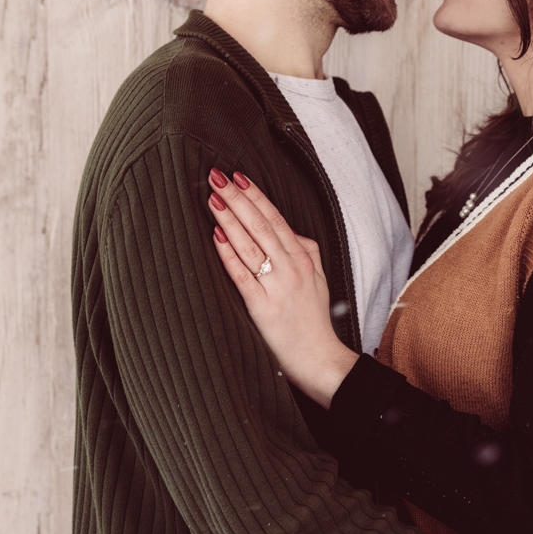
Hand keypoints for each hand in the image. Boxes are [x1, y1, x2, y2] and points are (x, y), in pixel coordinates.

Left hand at [206, 168, 358, 407]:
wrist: (319, 357)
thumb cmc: (314, 319)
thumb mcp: (319, 279)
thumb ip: (307, 250)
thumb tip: (288, 229)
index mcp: (303, 258)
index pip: (276, 219)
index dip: (256, 196)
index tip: (238, 176)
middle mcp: (291, 268)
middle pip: (261, 225)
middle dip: (238, 198)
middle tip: (216, 176)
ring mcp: (277, 286)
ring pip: (250, 244)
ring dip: (229, 219)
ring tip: (213, 198)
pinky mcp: (262, 307)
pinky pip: (242, 275)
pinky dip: (229, 254)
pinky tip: (216, 237)